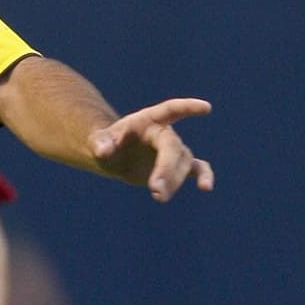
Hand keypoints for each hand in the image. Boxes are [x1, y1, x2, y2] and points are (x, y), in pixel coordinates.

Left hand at [90, 98, 213, 200]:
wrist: (113, 156)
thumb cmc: (106, 144)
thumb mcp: (98, 141)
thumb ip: (100, 143)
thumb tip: (103, 150)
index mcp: (148, 121)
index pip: (171, 110)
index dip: (188, 108)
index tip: (205, 108)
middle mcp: (164, 133)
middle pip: (173, 148)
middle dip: (166, 169)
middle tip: (155, 190)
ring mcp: (173, 150)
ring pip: (183, 163)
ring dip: (173, 181)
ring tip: (158, 197)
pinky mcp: (176, 166)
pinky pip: (197, 168)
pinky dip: (203, 176)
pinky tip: (206, 187)